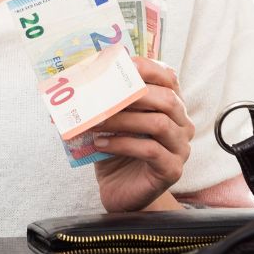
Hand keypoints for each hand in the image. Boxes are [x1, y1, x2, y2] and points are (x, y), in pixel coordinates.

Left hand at [92, 57, 194, 211]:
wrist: (121, 189)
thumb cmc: (114, 148)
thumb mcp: (108, 119)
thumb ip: (101, 98)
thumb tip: (71, 76)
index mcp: (169, 105)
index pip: (169, 77)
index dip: (149, 67)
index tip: (124, 63)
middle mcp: (182, 124)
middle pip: (166, 99)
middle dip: (131, 94)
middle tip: (100, 95)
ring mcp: (180, 148)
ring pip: (158, 123)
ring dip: (122, 119)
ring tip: (93, 122)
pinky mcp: (172, 169)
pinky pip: (151, 150)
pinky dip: (122, 144)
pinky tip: (100, 144)